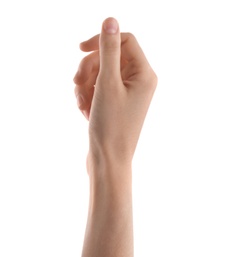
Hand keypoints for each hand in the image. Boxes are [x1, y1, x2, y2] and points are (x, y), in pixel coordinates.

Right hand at [74, 17, 156, 164]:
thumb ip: (108, 51)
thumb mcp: (107, 84)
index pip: (124, 41)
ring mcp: (127, 93)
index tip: (79, 49)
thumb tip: (110, 20)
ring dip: (85, 84)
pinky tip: (85, 110)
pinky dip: (88, 95)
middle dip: (89, 69)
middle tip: (76, 84)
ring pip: (100, 73)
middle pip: (109, 57)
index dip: (101, 41)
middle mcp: (139, 81)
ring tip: (82, 104)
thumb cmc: (110, 125)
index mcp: (144, 74)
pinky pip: (98, 88)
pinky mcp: (115, 102)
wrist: (108, 159)